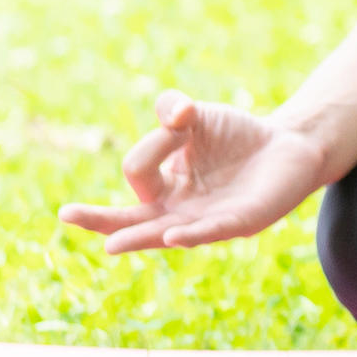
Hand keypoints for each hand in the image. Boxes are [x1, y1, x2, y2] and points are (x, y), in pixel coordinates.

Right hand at [58, 92, 332, 251]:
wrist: (291, 146)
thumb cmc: (236, 136)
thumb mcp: (200, 116)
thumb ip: (174, 110)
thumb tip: (176, 114)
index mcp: (163, 188)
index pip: (137, 169)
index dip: (156, 140)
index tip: (184, 119)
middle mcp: (178, 211)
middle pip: (132, 220)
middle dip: (99, 219)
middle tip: (66, 215)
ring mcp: (207, 219)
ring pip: (166, 232)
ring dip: (141, 237)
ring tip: (111, 245)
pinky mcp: (242, 221)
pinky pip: (213, 230)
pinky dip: (192, 233)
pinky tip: (173, 237)